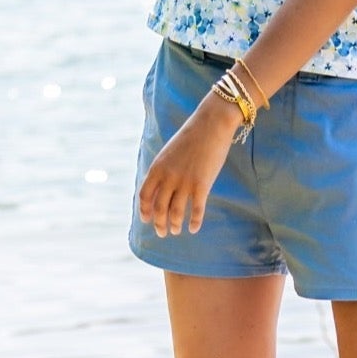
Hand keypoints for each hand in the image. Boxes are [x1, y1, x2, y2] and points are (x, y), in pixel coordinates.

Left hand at [137, 95, 239, 236]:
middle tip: (163, 232)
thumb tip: (161, 190)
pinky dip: (194, 222)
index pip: (144, 196)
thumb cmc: (191, 137)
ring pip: (176, 212)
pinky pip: (196, 210)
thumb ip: (163, 171)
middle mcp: (168, 177)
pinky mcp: (202, 185)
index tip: (147, 220)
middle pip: (159, 208)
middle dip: (159, 224)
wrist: (211, 124)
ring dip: (175, 225)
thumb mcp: (169, 153)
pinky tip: (194, 229)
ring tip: (177, 231)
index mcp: (157, 168)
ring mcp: (185, 182)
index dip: (145, 211)